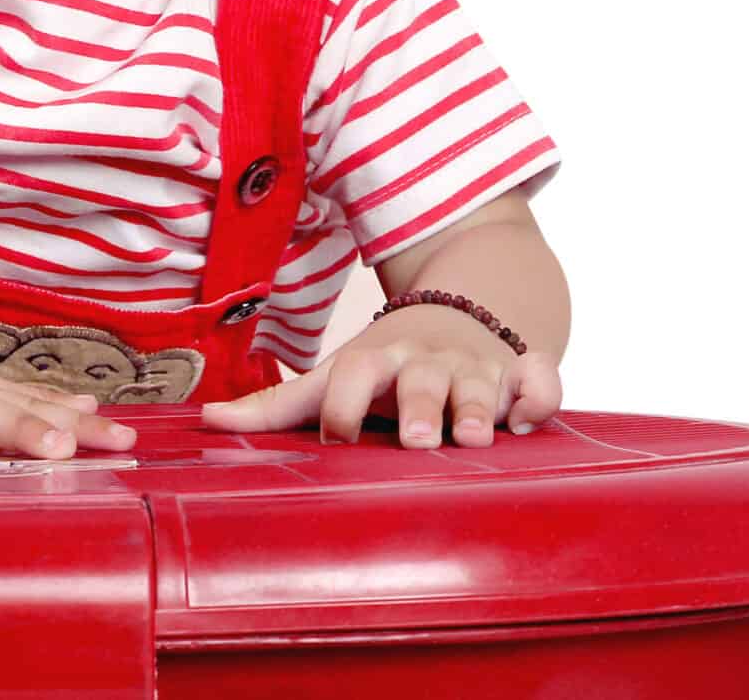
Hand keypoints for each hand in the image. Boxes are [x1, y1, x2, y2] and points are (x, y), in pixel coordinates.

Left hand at [198, 304, 562, 446]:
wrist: (465, 309)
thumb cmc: (389, 362)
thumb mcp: (338, 373)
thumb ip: (279, 404)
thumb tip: (206, 423)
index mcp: (378, 360)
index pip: (353, 376)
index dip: (344, 407)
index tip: (339, 439)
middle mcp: (428, 361)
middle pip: (421, 381)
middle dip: (420, 407)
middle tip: (415, 439)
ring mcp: (478, 366)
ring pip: (483, 382)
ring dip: (480, 405)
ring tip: (476, 437)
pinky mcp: (523, 371)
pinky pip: (541, 381)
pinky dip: (539, 397)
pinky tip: (529, 423)